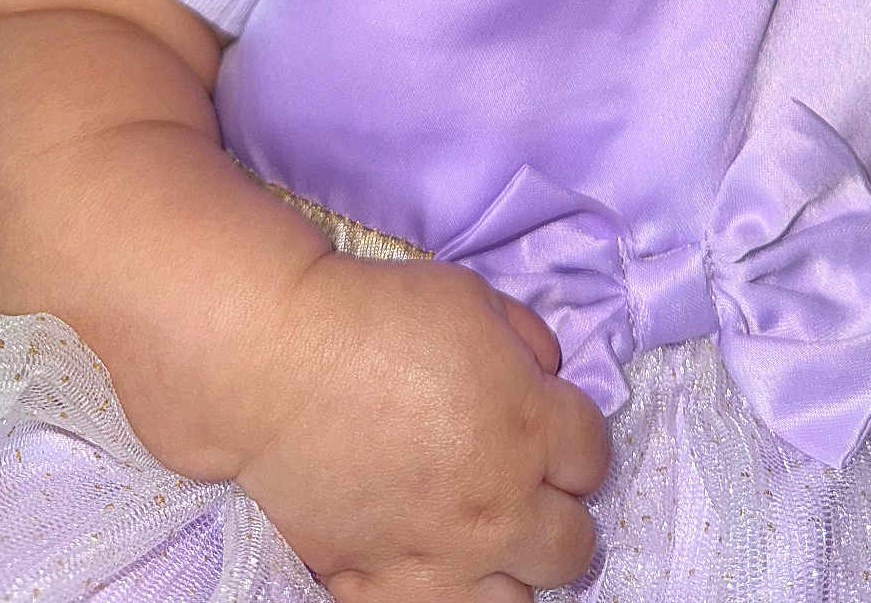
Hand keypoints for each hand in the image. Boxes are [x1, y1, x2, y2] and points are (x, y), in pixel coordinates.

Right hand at [232, 248, 609, 601]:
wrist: (277, 363)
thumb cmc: (377, 315)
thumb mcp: (471, 297)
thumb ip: (525, 341)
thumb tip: (544, 372)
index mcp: (528, 430)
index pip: (592, 458)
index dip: (573, 437)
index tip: (546, 425)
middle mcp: (498, 509)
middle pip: (574, 545)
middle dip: (555, 511)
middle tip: (517, 481)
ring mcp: (440, 561)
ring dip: (507, 566)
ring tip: (477, 532)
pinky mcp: (378, 590)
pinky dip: (440, 592)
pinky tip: (426, 558)